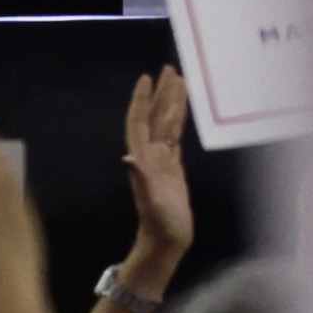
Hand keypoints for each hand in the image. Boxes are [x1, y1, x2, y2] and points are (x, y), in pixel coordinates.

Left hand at [124, 67, 191, 286]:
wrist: (166, 242)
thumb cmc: (159, 224)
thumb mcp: (151, 202)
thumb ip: (142, 180)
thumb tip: (128, 156)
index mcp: (144, 159)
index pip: (140, 122)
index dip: (142, 101)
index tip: (147, 78)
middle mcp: (151, 155)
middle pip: (154, 117)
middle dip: (160, 94)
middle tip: (169, 69)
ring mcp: (162, 161)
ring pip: (167, 124)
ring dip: (171, 103)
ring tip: (180, 81)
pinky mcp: (174, 168)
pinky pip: (177, 137)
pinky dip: (180, 121)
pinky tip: (184, 111)